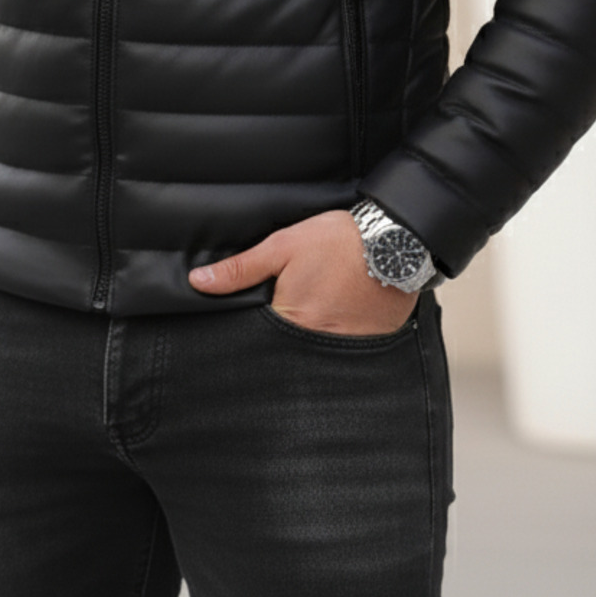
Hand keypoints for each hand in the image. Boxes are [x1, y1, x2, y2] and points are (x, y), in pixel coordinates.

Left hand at [188, 209, 417, 335]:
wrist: (397, 241)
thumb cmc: (339, 241)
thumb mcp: (283, 246)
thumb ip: (240, 268)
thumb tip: (198, 282)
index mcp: (291, 319)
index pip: (257, 342)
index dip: (250, 336)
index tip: (245, 333)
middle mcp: (316, 343)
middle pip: (285, 353)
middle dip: (279, 343)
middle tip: (285, 322)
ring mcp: (345, 348)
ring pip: (313, 355)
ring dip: (308, 345)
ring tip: (314, 316)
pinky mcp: (368, 346)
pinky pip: (342, 352)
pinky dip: (336, 341)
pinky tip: (338, 320)